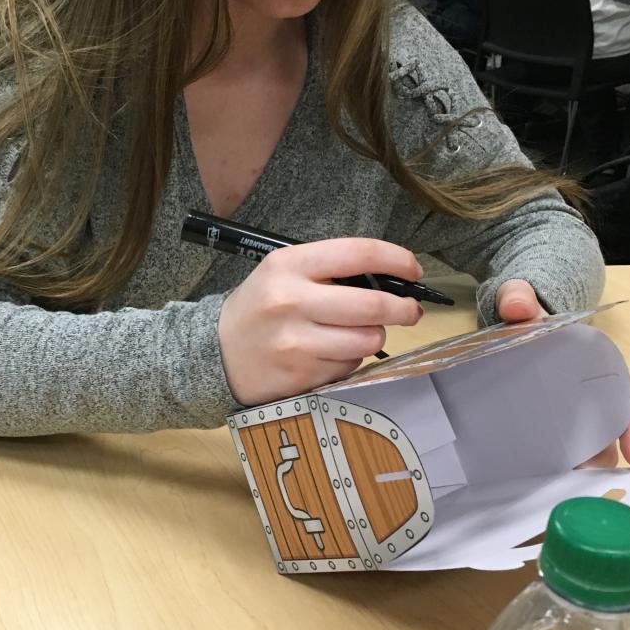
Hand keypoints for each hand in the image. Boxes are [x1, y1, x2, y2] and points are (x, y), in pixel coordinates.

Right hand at [218, 239, 423, 405]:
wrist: (215, 353)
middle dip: (403, 309)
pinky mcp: (301, 375)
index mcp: (289, 265)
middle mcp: (292, 301)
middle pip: (373, 304)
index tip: (413, 270)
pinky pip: (349, 365)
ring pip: (368, 340)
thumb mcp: (283, 272)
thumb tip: (390, 280)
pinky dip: (350, 359)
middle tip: (409, 311)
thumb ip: (329, 270)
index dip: (397, 259)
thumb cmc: (260, 307)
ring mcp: (297, 343)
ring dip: (374, 336)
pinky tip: (330, 353)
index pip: (360, 253)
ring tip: (359, 332)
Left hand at [495, 281, 629, 468]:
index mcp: (591, 368)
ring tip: (557, 486)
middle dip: (597, 459)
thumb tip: (517, 306)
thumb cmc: (526, 319)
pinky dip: (551, 470)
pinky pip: (553, 452)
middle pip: (602, 435)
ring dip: (575, 470)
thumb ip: (519, 300)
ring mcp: (562, 413)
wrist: (507, 326)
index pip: (622, 401)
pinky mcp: (539, 425)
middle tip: (579, 476)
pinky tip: (540, 485)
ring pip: (581, 449)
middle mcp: (584, 396)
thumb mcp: (523, 305)